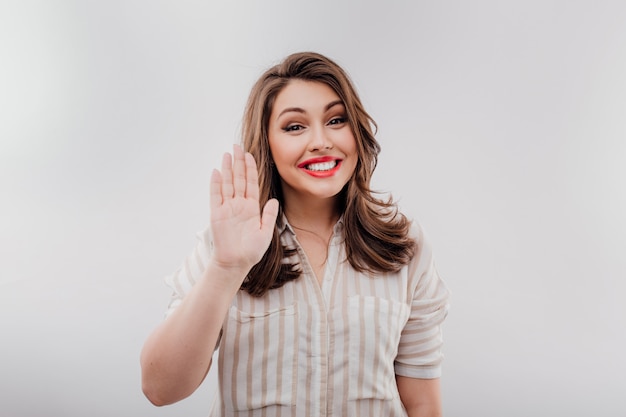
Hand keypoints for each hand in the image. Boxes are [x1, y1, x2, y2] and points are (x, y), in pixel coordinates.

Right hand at [209, 145, 278, 272]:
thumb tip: (273, 200)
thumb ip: (269, 215)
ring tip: (227, 154)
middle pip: (238, 179)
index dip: (250, 169)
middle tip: (236, 146)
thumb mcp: (265, 232)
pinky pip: (215, 195)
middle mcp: (239, 205)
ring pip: (227, 183)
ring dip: (227, 169)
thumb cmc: (251, 251)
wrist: (236, 263)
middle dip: (238, 162)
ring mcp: (227, 208)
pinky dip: (216, 183)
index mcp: (251, 208)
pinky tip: (217, 171)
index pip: (251, 183)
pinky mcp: (216, 214)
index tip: (249, 155)